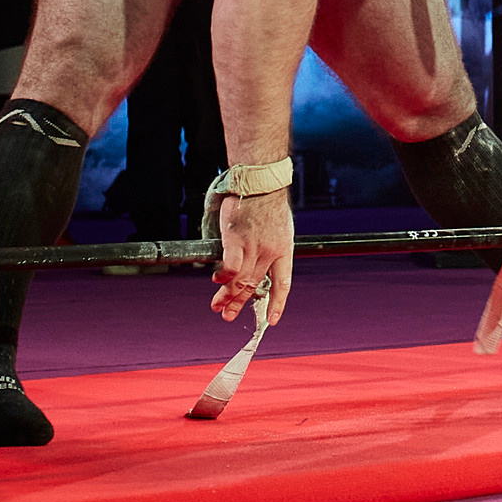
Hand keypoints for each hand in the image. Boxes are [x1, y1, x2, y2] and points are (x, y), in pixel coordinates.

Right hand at [212, 187, 293, 325]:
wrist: (261, 181)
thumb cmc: (268, 200)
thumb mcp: (280, 227)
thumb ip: (271, 246)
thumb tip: (259, 261)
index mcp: (284, 250)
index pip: (283, 284)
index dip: (277, 304)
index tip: (273, 320)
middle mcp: (269, 252)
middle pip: (255, 285)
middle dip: (240, 304)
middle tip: (229, 316)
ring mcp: (253, 246)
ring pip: (240, 280)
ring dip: (227, 296)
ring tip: (217, 306)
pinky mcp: (236, 239)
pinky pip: (230, 265)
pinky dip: (223, 277)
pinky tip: (217, 281)